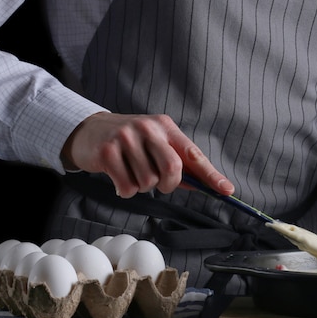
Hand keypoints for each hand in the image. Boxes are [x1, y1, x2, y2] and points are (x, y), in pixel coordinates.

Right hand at [61, 112, 234, 197]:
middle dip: (168, 184)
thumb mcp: (156, 145)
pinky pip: (127, 186)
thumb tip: (205, 185)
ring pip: (148, 181)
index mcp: (165, 127)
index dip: (211, 175)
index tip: (227, 191)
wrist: (89, 131)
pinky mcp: (107, 151)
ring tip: (132, 173)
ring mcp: (126, 138)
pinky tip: (119, 178)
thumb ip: (179, 164)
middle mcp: (148, 128)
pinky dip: (125, 191)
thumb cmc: (130, 142)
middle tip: (159, 182)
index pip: (193, 154)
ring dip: (142, 187)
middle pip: (172, 168)